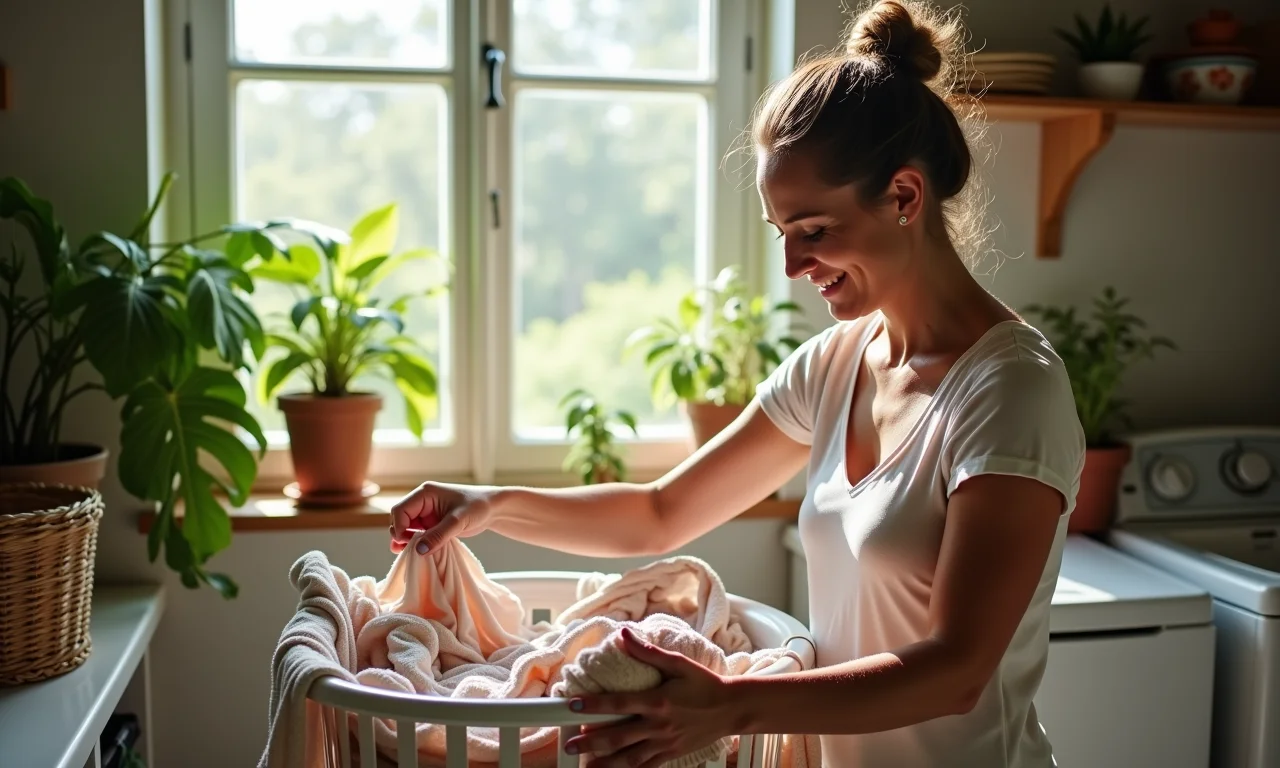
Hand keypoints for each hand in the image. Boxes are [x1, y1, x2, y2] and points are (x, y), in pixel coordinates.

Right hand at [388, 482, 497, 554]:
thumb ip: (438, 535)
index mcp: (425, 494)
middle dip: (401, 535)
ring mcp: (426, 513)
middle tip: (409, 550)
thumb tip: (418, 550)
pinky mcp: (432, 524)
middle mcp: (422, 502)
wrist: (493, 508)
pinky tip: (417, 552)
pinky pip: (417, 534)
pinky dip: (415, 543)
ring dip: (406, 540)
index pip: (400, 510)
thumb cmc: (478, 506)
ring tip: (409, 554)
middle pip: (400, 519)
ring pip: (407, 528)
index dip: (400, 528)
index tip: (408, 543)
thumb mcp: (458, 521)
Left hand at [563, 627, 740, 767]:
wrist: (732, 708)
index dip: (593, 705)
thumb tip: (624, 634)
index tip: (573, 706)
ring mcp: (665, 743)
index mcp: (657, 701)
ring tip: (585, 766)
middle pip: (617, 736)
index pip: (618, 703)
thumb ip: (649, 652)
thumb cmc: (706, 684)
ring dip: (605, 762)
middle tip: (569, 744)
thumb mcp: (679, 663)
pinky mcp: (672, 754)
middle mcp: (658, 725)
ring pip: (628, 757)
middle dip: (590, 741)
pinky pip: (646, 766)